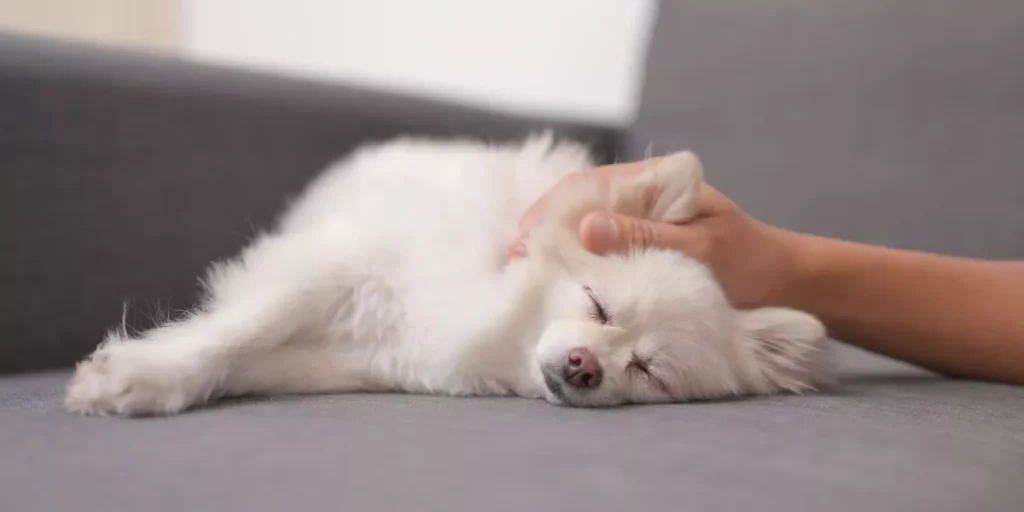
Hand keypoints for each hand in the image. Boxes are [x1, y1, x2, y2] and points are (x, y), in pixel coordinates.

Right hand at [507, 159, 806, 309]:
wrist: (789, 287)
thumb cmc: (751, 266)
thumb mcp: (698, 251)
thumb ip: (643, 237)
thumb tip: (584, 228)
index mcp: (658, 181)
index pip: (588, 186)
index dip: (549, 213)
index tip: (522, 243)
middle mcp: (645, 194)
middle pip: (578, 203)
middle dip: (544, 230)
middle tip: (515, 263)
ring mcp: (643, 220)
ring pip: (585, 226)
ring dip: (556, 246)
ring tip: (527, 271)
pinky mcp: (645, 245)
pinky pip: (602, 247)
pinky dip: (577, 261)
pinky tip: (559, 277)